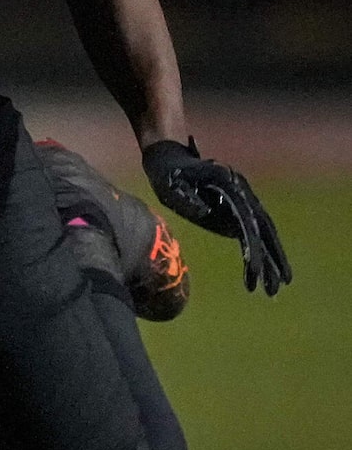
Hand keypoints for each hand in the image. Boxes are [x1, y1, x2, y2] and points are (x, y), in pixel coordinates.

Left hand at [142, 138, 288, 294]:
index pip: (247, 222)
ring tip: (276, 288)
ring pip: (264, 233)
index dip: (254, 248)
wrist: (171, 161)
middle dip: (274, 258)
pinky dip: (262, 253)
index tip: (256, 271)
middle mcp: (243, 194)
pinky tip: (266, 273)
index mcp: (229, 186)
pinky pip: (253, 235)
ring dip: (273, 259)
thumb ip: (187, 198)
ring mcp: (244, 202)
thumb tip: (205, 213)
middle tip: (280, 286)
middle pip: (265, 229)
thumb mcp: (171, 185)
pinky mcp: (238, 211)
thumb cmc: (168, 174)